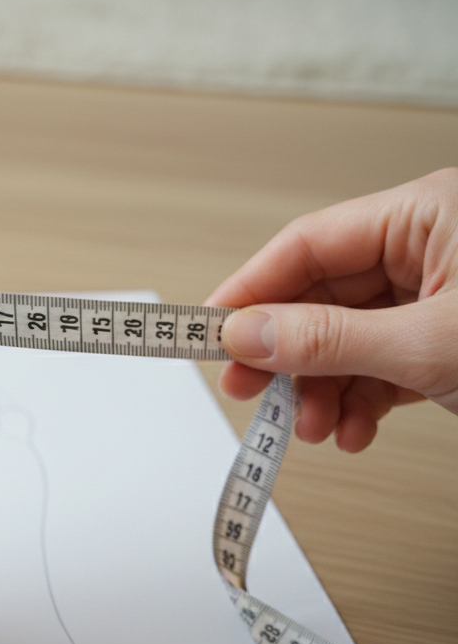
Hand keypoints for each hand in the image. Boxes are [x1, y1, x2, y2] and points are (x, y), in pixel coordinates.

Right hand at [206, 168, 457, 450]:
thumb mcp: (431, 343)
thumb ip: (332, 339)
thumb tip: (249, 334)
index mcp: (426, 215)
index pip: (309, 243)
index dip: (252, 290)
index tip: (211, 331)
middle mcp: (429, 248)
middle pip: (321, 297)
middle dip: (287, 355)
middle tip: (245, 387)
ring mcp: (440, 296)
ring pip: (346, 339)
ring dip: (320, 390)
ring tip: (311, 424)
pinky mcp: (447, 341)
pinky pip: (381, 364)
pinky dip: (359, 401)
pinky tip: (350, 428)